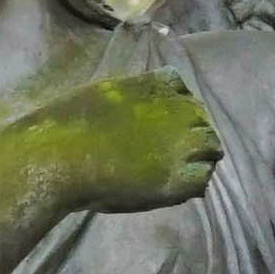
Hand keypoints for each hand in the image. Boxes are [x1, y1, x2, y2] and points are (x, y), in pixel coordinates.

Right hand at [21, 68, 227, 216]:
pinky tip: (171, 189)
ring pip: (211, 148)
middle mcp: (180, 110)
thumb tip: (137, 112)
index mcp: (159, 85)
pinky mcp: (181, 177)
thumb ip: (131, 97)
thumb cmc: (70, 123)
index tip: (162, 123)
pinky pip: (203, 179)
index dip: (176, 108)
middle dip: (190, 133)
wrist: (63, 156)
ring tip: (174, 172)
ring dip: (198, 157)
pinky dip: (192, 183)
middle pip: (201, 119)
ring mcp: (184, 144)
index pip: (183, 90)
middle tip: (168, 153)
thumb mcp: (106, 92)